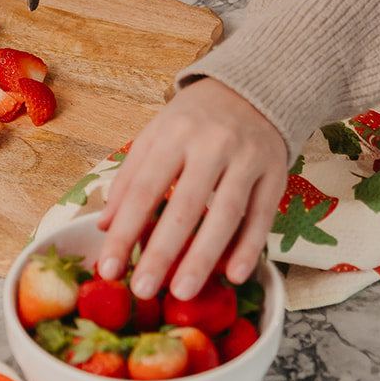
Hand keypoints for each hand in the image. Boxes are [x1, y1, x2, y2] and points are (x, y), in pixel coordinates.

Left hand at [95, 78, 288, 298]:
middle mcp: (211, 145)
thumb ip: (129, 180)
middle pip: (184, 206)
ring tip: (182, 291)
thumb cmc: (193, 122)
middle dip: (162, 252)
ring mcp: (247, 158)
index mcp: (173, 136)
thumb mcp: (155, 138)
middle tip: (143, 290)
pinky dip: (249, 247)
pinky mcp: (276, 172)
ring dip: (204, 257)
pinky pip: (262, 216)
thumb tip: (103, 226)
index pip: (143, 191)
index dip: (124, 232)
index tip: (108, 269)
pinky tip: (234, 276)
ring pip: (226, 214)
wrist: (251, 89)